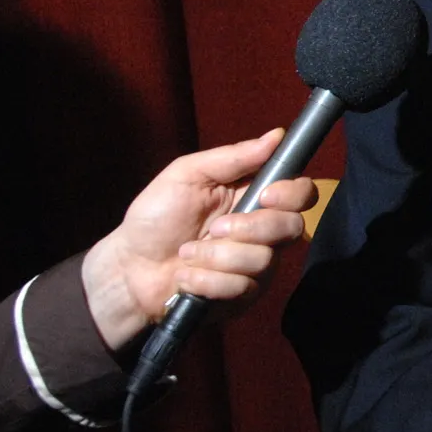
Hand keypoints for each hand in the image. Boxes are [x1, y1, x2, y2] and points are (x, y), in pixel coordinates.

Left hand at [80, 128, 317, 348]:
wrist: (129, 268)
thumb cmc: (156, 216)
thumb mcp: (187, 175)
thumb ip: (232, 157)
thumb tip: (276, 136)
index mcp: (255, 196)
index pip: (302, 192)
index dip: (292, 194)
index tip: (264, 195)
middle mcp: (265, 231)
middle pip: (292, 227)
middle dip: (249, 229)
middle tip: (214, 228)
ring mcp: (257, 265)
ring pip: (262, 260)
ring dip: (216, 257)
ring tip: (187, 254)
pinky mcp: (244, 296)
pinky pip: (242, 288)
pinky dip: (207, 280)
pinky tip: (187, 277)